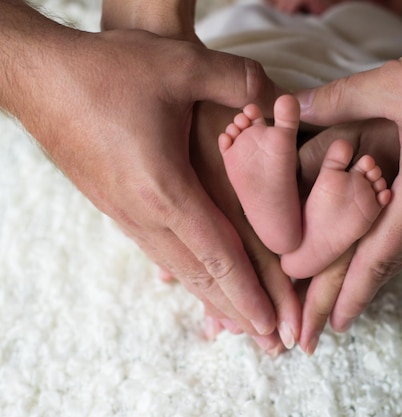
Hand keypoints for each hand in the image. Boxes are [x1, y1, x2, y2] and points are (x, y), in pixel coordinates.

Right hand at [101, 0, 297, 351]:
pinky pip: (155, 249)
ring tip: (233, 322)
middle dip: (235, 308)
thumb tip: (274, 90)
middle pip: (199, 273)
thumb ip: (235, 78)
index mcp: (164, 189)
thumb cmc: (106, 69)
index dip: (249, 291)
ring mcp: (123, 211)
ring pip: (176, 266)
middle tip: (264, 340)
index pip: (218, 254)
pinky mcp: (112, 202)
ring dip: (209, 295)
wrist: (38, 75)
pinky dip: (182, 271)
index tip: (270, 323)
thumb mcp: (179, 64)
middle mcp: (142, 212)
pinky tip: (189, 278)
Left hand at [295, 13, 401, 332]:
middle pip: (399, 261)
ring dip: (392, 263)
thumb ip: (339, 98)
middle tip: (333, 314)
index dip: (352, 294)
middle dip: (362, 289)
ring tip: (366, 277)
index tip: (333, 324)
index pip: (379, 259)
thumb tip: (294, 104)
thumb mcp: (396, 83)